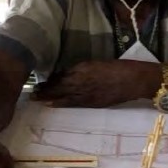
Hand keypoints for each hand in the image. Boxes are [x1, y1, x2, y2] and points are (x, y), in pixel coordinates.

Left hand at [31, 60, 156, 107]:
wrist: (135, 79)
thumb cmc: (120, 68)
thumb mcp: (99, 63)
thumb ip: (83, 69)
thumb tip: (69, 74)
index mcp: (84, 67)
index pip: (61, 73)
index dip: (50, 78)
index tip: (40, 80)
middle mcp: (82, 79)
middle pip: (58, 84)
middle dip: (45, 88)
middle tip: (32, 92)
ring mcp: (86, 92)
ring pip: (63, 94)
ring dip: (48, 96)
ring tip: (36, 98)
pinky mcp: (93, 102)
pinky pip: (73, 102)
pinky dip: (60, 102)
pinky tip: (51, 104)